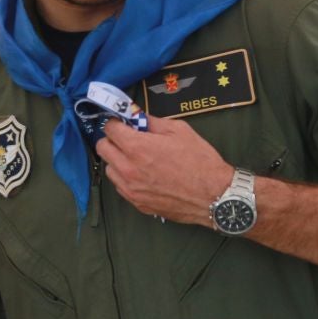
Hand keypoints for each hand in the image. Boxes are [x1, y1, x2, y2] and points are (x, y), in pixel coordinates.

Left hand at [96, 116, 232, 225]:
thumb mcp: (180, 131)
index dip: (116, 123)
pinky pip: (120, 186)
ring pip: (109, 168)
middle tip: (127, 138)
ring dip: (117, 160)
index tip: (122, 123)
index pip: (110, 129)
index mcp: (138, 148)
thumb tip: (138, 116)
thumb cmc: (200, 162)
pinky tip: (142, 174)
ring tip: (137, 158)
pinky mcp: (136, 202)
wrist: (215, 196)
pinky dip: (125, 177)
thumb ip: (153, 122)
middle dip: (112, 139)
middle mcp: (128, 169)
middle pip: (102, 148)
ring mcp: (130, 188)